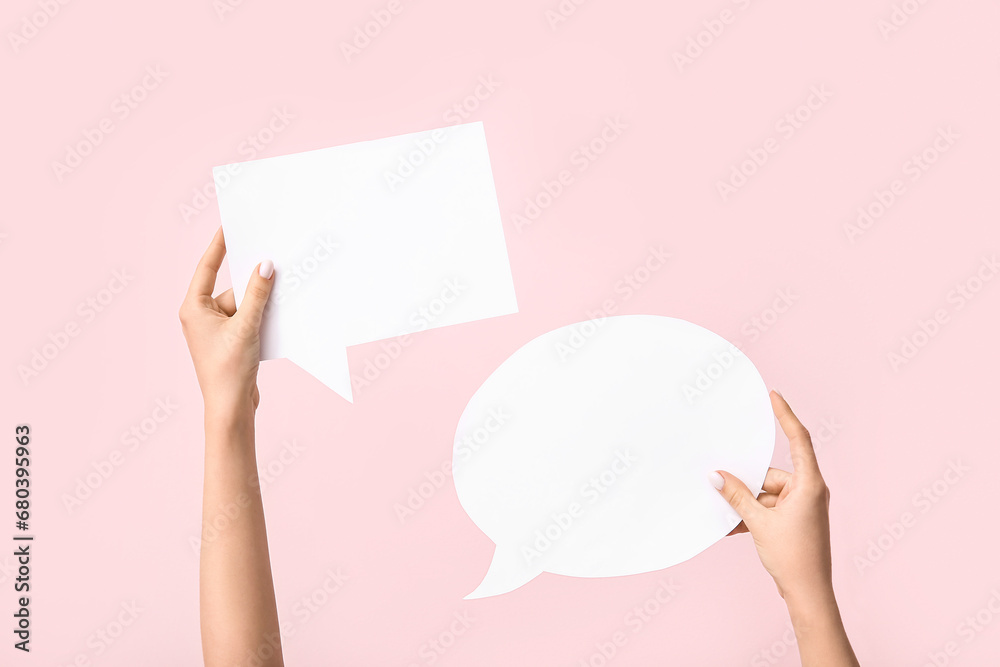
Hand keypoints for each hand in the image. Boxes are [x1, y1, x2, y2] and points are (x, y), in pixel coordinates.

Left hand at [179, 227, 273, 415]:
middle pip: (233, 289)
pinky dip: (263, 317)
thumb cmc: (229, 370)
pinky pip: (249, 319)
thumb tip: (265, 266)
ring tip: (280, 299)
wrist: (231, 407)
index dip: (219, 246)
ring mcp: (216, 330)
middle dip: (253, 284)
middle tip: (273, 266)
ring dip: (261, 304)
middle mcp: (202, 316)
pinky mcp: (231, 341)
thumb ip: (257, 294)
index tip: (228, 226)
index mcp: (194, 308)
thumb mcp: (246, 326)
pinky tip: (277, 318)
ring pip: (245, 305)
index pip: (207, 268)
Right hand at [711, 391, 832, 604]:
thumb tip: (716, 475)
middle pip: (771, 473)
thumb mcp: (758, 522)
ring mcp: (803, 506)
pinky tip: (733, 527)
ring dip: (747, 504)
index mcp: (809, 484)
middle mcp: (809, 491)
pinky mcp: (796, 520)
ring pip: (766, 493)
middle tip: (722, 481)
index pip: (799, 439)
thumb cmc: (794, 557)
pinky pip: (769, 508)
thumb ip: (736, 496)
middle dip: (747, 483)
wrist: (808, 594)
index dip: (785, 415)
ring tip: (728, 516)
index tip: (774, 396)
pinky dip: (753, 516)